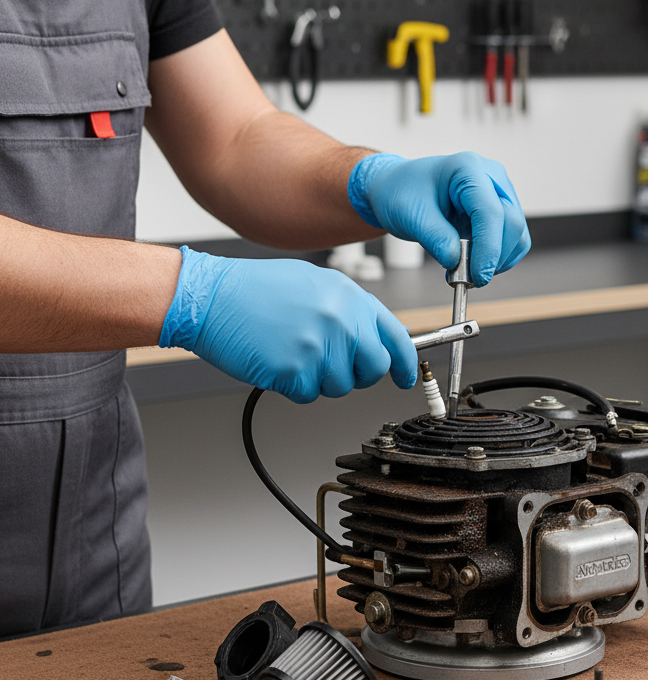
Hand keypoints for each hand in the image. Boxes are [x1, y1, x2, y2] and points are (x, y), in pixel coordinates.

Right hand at [159, 248, 417, 402]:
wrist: (210, 297)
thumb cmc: (255, 289)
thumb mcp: (315, 284)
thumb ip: (349, 310)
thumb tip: (373, 338)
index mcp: (350, 297)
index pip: (395, 337)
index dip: (405, 362)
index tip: (406, 376)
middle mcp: (341, 321)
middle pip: (373, 369)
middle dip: (359, 375)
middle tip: (334, 366)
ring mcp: (320, 347)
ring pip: (340, 386)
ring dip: (319, 379)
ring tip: (293, 351)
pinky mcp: (295, 371)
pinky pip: (308, 395)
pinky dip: (293, 386)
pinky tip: (277, 361)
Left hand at [348, 151, 530, 286]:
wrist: (399, 189)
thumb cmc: (403, 192)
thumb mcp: (411, 215)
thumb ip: (435, 238)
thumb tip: (457, 262)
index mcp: (468, 169)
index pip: (491, 211)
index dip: (489, 248)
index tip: (478, 276)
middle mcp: (491, 178)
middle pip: (511, 223)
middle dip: (493, 256)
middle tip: (467, 277)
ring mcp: (500, 194)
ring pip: (517, 235)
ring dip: (497, 260)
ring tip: (466, 268)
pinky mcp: (501, 212)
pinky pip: (512, 242)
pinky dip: (497, 259)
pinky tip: (474, 261)